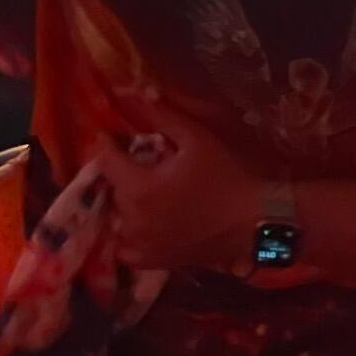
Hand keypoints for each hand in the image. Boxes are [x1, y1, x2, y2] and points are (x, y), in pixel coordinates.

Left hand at [103, 116, 261, 273]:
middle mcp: (131, 220)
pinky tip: (141, 223)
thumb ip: (163, 117)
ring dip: (124, 202)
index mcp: (139, 188)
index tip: (112, 135)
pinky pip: (126, 249)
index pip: (105, 161)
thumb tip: (135, 93)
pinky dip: (127, 236)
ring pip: (117, 218)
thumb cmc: (224, 177)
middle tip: (138, 160)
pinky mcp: (153, 262)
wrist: (250, 223)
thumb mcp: (196, 139)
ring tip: (142, 189)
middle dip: (121, 172)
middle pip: (112, 189)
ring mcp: (141, 246)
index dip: (106, 144)